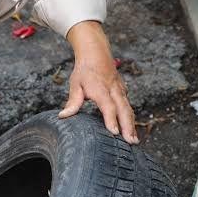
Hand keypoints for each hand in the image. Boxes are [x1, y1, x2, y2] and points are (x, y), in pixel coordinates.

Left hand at [60, 21, 138, 144]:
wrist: (96, 53)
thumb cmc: (84, 71)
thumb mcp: (75, 84)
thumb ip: (73, 102)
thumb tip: (63, 116)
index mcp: (101, 90)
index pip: (108, 107)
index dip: (111, 120)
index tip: (114, 132)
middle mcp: (114, 91)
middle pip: (123, 110)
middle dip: (128, 127)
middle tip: (131, 142)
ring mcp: (120, 90)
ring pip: (128, 109)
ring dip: (132, 125)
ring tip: (134, 141)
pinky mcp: (123, 91)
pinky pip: (128, 106)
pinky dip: (130, 118)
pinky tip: (130, 130)